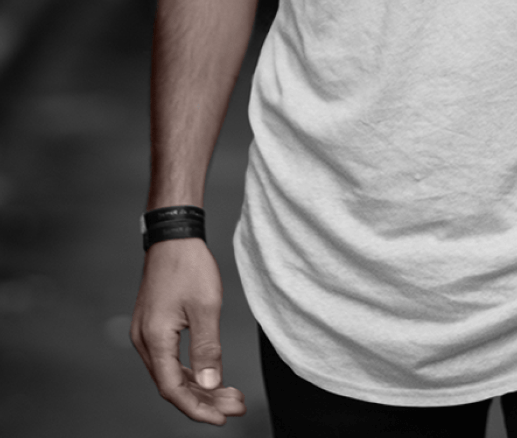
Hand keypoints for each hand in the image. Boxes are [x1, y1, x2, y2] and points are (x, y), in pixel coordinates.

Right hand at [131, 237, 246, 424]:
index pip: (172, 389)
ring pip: (172, 373)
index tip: (222, 418)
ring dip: (200, 386)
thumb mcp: (205, 306)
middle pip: (172, 385)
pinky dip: (191, 370)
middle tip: (235, 406)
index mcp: (154, 338)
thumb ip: (207, 348)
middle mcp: (145, 340)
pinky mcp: (153, 326)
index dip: (197, 408)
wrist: (173, 235)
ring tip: (230, 394)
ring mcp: (146, 333)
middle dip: (204, 400)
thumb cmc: (188, 265)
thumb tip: (210, 383)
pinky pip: (170, 359)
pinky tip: (210, 375)